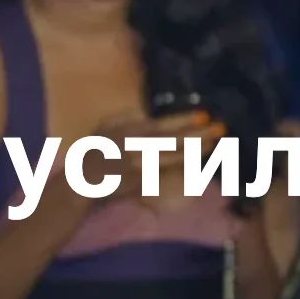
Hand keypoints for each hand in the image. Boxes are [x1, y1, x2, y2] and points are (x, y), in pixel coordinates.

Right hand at [48, 110, 219, 217]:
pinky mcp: (137, 182)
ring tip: (215, 144)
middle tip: (221, 128)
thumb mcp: (104, 128)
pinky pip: (164, 175)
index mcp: (124, 130)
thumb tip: (145, 114)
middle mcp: (130, 146)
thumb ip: (126, 118)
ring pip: (170, 156)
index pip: (159, 124)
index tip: (204, 114)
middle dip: (197, 133)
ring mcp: (134, 165)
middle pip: (170, 139)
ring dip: (194, 150)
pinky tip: (199, 167)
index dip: (182, 119)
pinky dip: (182, 171)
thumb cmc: (93, 154)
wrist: (79, 184)